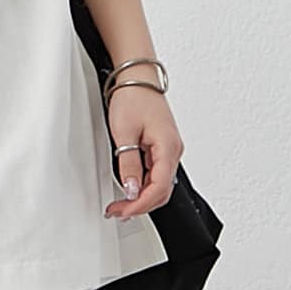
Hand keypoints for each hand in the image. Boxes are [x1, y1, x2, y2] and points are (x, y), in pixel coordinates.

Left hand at [104, 83, 182, 218]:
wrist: (137, 78)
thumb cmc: (133, 97)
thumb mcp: (124, 133)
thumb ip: (128, 165)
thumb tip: (131, 190)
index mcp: (168, 148)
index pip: (159, 188)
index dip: (140, 204)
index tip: (122, 211)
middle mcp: (173, 150)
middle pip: (162, 191)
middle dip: (140, 205)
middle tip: (117, 211)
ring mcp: (168, 149)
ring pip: (159, 184)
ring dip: (141, 197)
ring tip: (120, 204)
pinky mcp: (161, 147)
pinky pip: (156, 173)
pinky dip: (143, 185)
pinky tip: (130, 189)